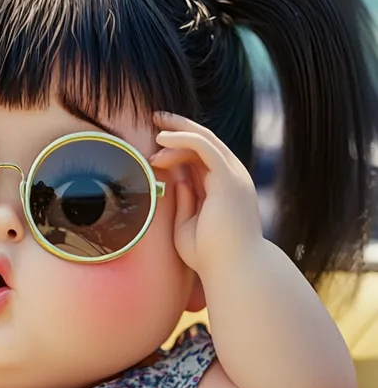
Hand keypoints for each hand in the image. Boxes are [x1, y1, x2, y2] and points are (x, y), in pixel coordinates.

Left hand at [149, 112, 262, 274]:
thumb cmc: (210, 256)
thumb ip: (184, 201)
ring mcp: (233, 176)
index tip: (157, 141)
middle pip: (205, 142)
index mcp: (224, 190)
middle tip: (156, 117)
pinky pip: (204, 147)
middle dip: (180, 127)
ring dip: (178, 132)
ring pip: (205, 140)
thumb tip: (176, 179)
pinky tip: (163, 139)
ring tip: (155, 128)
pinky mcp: (228, 178)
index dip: (181, 144)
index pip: (203, 157)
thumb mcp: (187, 226)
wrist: (231, 270)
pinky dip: (183, 139)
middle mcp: (232, 179)